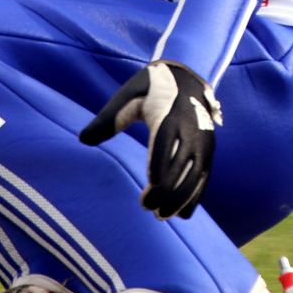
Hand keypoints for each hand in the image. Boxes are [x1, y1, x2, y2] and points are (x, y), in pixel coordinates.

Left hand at [79, 60, 221, 219]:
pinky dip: (195, 196)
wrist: (187, 77)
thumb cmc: (150, 88)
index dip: (159, 167)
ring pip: (195, 175)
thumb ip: (108, 120)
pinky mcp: (208, 150)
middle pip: (181, 165)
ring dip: (181, 198)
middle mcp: (190, 129)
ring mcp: (203, 141)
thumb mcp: (127, 97)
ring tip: (162, 215)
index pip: (165, 144)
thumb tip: (83, 139)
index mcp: (168, 114)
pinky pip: (204, 176)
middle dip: (167, 190)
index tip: (148, 189)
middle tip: (148, 207)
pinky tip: (183, 214)